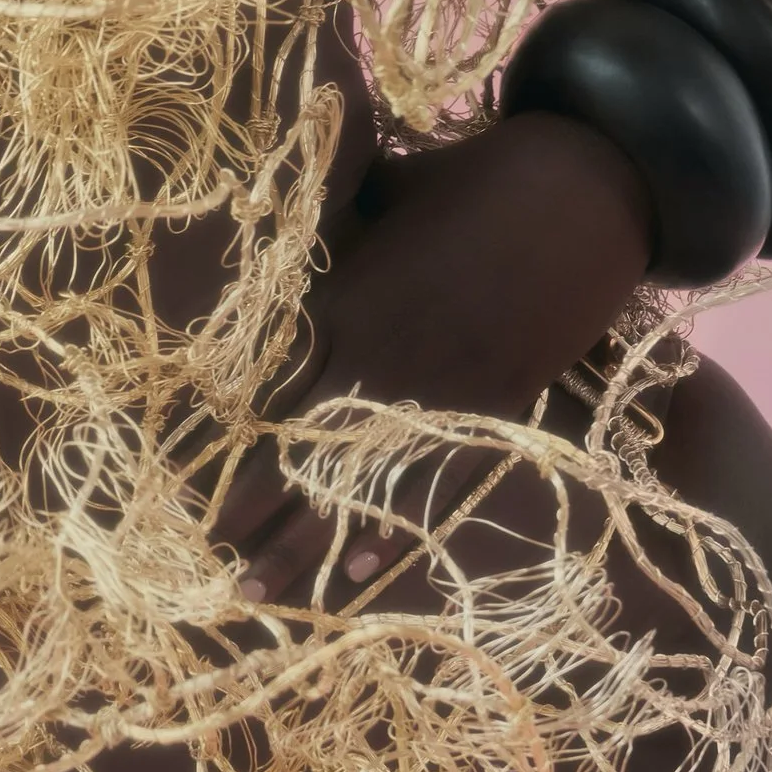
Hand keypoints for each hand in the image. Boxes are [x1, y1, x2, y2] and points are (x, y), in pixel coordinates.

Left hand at [226, 107, 652, 605]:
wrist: (577, 192)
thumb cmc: (472, 179)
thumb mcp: (385, 194)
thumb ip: (337, 214)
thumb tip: (288, 189)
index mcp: (343, 303)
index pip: (272, 394)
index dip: (236, 451)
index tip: (194, 500)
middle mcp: (376, 356)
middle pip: (302, 452)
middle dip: (259, 516)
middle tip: (219, 574)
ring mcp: (433, 388)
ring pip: (358, 479)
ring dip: (310, 540)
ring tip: (264, 592)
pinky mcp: (489, 404)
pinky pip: (433, 479)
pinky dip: (395, 526)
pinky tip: (357, 571)